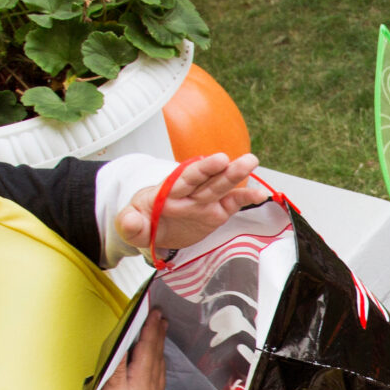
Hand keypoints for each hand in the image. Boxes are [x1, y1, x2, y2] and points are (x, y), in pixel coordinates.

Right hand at [99, 308, 168, 389]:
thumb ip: (118, 364)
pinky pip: (160, 378)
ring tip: (162, 336)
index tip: (155, 311)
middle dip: (159, 334)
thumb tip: (123, 343)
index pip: (148, 344)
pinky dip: (160, 366)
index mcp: (142, 374)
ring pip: (160, 364)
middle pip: (157, 352)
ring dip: (160, 348)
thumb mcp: (113, 388)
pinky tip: (158, 369)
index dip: (152, 327)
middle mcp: (153, 381)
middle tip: (162, 319)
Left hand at [119, 152, 264, 252]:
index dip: (203, 169)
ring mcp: (205, 201)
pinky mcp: (216, 211)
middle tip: (246, 160)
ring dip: (238, 176)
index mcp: (169, 191)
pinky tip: (260, 194)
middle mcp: (190, 192)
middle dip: (227, 170)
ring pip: (223, 186)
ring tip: (252, 164)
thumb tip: (130, 220)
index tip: (218, 160)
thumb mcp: (129, 226)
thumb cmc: (142, 222)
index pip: (187, 177)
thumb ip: (129, 224)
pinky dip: (246, 198)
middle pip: (209, 179)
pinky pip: (233, 203)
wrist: (153, 229)